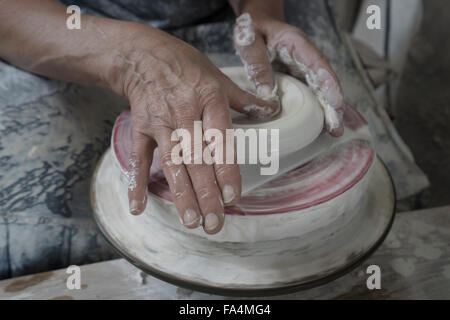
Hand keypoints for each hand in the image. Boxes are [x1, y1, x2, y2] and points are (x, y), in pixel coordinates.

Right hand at [108, 25, 277, 233]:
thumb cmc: (186, 66)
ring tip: (191, 221)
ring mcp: (160, 123)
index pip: (219, 141)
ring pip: (172, 164)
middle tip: (214, 223)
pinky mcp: (141, 129)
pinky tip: (138, 207)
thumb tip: (272, 109)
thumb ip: (244, 99)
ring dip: (181, 194)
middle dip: (206, 194)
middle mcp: (184, 114)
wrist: (143, 55)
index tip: (232, 197)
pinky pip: (138, 159)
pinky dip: (136, 183)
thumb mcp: (218, 77)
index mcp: (208, 100)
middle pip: (196, 160)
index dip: (226, 170)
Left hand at [233, 13, 345, 135]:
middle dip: (335, 105)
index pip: (318, 65)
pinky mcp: (301, 77)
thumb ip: (257, 64)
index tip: (337, 104)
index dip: (329, 85)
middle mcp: (307, 56)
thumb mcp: (249, 41)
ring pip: (323, 89)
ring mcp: (305, 67)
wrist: (258, 22)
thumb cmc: (254, 28)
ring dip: (331, 110)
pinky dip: (321, 108)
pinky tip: (324, 124)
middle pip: (326, 81)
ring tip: (336, 131)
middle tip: (337, 128)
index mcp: (297, 44)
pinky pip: (314, 93)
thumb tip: (266, 94)